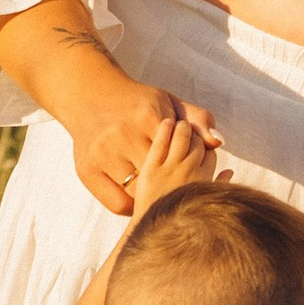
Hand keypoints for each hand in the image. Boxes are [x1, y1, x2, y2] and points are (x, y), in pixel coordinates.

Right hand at [58, 69, 225, 219]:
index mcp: (147, 114)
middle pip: (161, 175)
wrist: (91, 98)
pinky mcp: (86, 171)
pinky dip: (132, 206)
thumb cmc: (139, 105)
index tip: (190, 165)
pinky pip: (117, 204)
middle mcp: (122, 134)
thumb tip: (217, 143)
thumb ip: (197, 120)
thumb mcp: (169, 103)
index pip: (181, 151)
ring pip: (139, 193)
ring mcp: (102, 154)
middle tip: (177, 183)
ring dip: (153, 195)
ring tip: (160, 190)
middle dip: (173, 181)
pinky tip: (141, 198)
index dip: (190, 162)